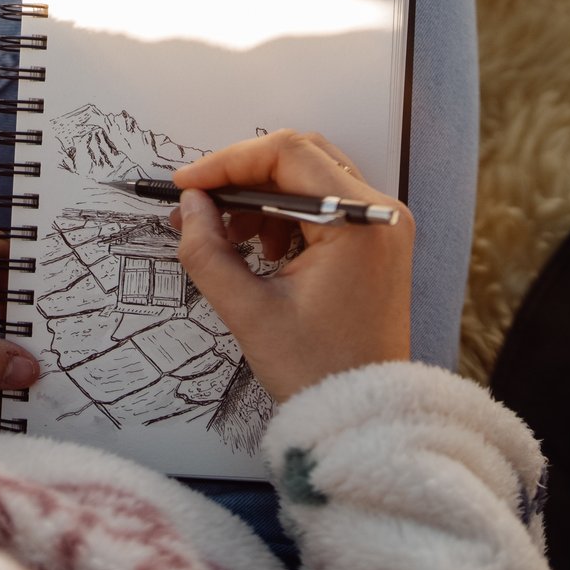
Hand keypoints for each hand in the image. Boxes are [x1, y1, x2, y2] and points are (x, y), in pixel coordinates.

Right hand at [170, 130, 412, 403]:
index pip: (287, 153)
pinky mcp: (376, 245)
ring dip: (263, 196)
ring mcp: (382, 228)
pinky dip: (286, 214)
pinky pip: (326, 206)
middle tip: (201, 207)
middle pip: (301, 157)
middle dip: (243, 177)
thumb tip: (190, 205)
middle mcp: (380, 214)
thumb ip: (208, 251)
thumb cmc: (317, 371)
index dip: (227, 162)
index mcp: (358, 223)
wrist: (365, 416)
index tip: (186, 186)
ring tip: (231, 237)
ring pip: (312, 178)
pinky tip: (263, 250)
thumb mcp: (249, 311)